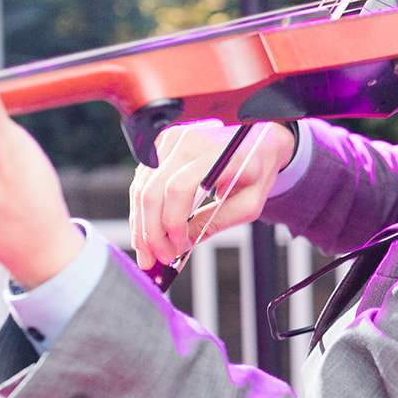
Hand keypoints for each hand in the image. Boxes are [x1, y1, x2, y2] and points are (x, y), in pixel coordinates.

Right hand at [129, 120, 295, 270]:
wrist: (258, 141)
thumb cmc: (256, 172)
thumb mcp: (248, 205)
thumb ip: (215, 223)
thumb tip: (181, 245)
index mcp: (216, 154)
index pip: (179, 189)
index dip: (171, 222)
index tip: (176, 246)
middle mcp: (190, 141)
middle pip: (153, 191)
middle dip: (150, 231)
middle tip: (155, 259)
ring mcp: (172, 139)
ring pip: (142, 188)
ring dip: (140, 224)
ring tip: (148, 251)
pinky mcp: (162, 144)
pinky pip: (142, 181)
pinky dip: (141, 209)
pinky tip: (147, 230)